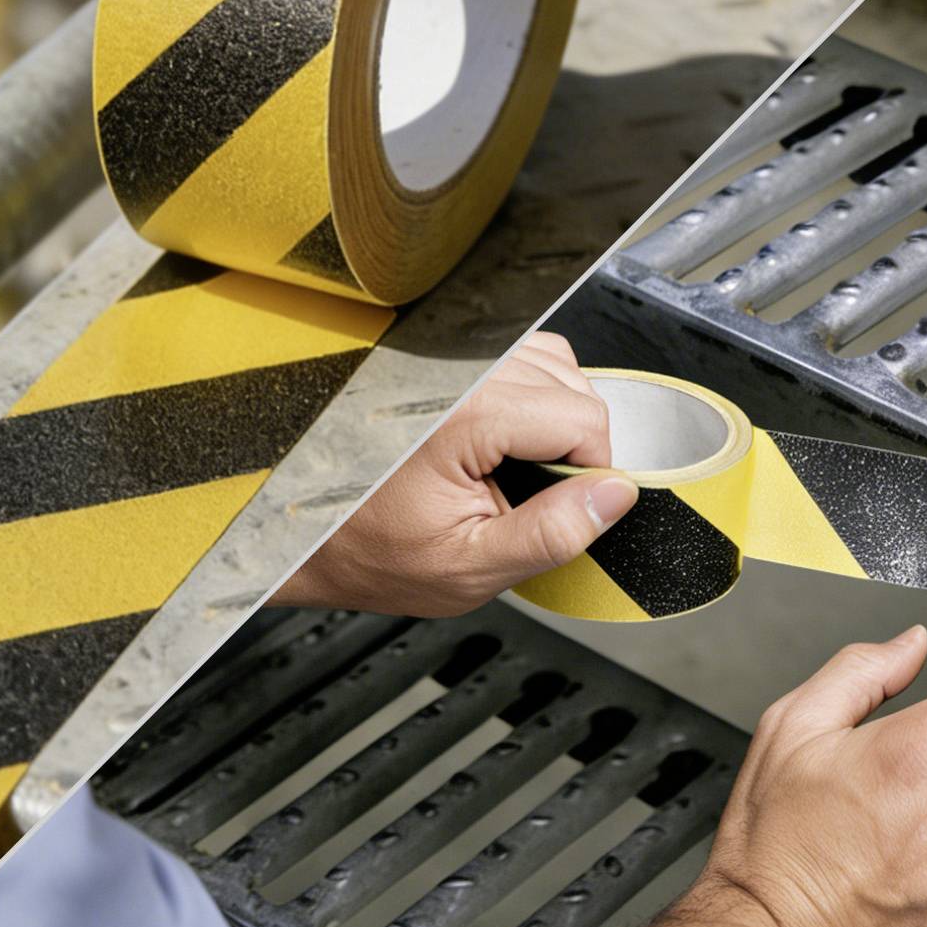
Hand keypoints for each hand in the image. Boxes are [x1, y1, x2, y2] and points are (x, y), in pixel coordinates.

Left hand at [272, 334, 637, 616]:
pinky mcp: (448, 360)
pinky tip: (506, 441)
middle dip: (573, 450)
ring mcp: (452, 360)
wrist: (310, 531)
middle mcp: (459, 371)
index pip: (583, 419)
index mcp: (466, 414)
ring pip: (558, 368)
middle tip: (526, 498)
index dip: (590, 474)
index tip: (557, 509)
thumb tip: (615, 496)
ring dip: (557, 421)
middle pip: (575, 390)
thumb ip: (551, 534)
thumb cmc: (373, 551)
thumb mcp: (471, 568)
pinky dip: (535, 397)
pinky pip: (526, 358)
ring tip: (513, 470)